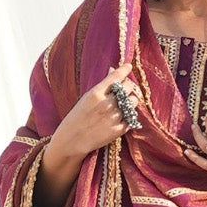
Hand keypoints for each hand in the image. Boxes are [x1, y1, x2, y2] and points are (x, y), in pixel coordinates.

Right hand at [37, 64, 143, 206]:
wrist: (72, 140)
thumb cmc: (77, 117)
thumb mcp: (86, 98)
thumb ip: (101, 86)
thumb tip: (113, 70)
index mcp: (96, 94)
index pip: (116, 76)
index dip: (124, 69)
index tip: (128, 66)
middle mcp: (106, 104)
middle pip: (128, 87)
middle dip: (128, 85)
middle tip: (124, 88)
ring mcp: (114, 117)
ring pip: (133, 102)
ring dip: (130, 100)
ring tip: (124, 103)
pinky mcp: (119, 130)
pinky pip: (132, 117)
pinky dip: (129, 115)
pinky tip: (122, 115)